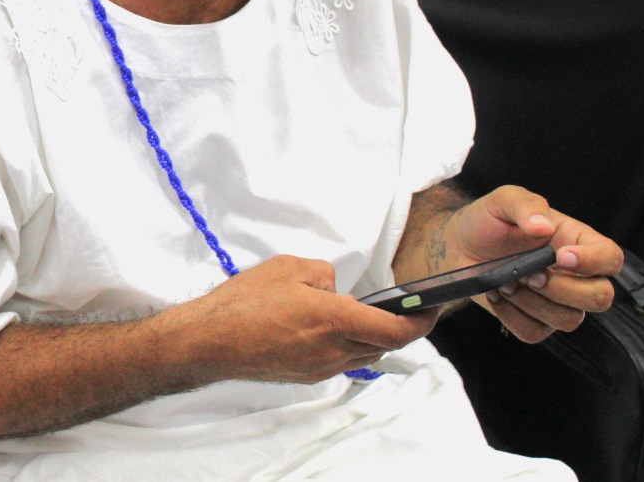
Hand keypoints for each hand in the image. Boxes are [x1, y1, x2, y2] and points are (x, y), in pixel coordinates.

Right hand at [181, 255, 438, 385]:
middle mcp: (335, 350)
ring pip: (363, 354)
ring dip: (369, 336)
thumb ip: (325, 275)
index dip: (422, 322)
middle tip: (394, 306)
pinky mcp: (307, 376)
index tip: (432, 308)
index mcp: (335, 320)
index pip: (396, 330)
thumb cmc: (247, 300)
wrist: (211, 340)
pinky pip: (341, 360)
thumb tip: (336, 291)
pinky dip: (345, 344)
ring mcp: (322, 368)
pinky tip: (322, 327)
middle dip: (395, 326)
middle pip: (383, 345)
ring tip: (353, 313)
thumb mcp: (289, 267)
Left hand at [441, 186, 622, 341]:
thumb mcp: (502, 200)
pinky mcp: (536, 321)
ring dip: (533, 303)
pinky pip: (535, 333)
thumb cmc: (486, 220)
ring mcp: (558, 302)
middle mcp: (575, 275)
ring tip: (504, 281)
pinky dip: (512, 316)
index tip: (561, 256)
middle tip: (528, 274)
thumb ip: (525, 205)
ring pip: (570, 320)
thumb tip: (542, 225)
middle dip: (563, 290)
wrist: (457, 245)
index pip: (611, 258)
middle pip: (600, 297)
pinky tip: (496, 294)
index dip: (595, 262)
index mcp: (577, 242)